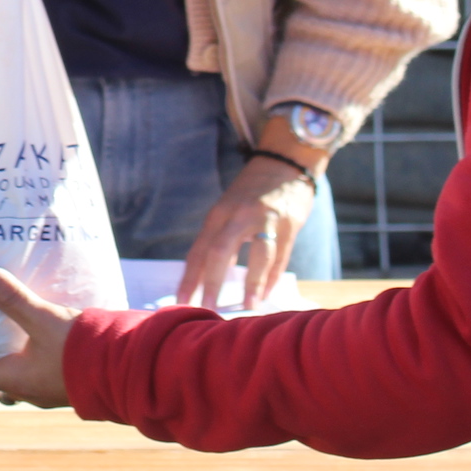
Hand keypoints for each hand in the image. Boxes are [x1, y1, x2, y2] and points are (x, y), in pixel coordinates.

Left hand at [0, 264, 76, 407]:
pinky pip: (27, 365)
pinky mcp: (62, 376)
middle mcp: (23, 388)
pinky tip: (18, 332)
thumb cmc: (83, 350)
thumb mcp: (43, 319)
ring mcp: (44, 385)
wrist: (129, 367)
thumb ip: (11, 297)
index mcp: (11, 379)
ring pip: (5, 370)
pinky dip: (14, 349)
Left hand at [177, 152, 318, 309]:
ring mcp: (266, 219)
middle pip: (220, 251)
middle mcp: (239, 215)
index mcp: (219, 214)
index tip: (181, 303)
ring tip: (248, 306)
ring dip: (252, 283)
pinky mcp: (290, 224)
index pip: (199, 250)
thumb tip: (209, 277)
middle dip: (212, 282)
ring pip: (257, 255)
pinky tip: (267, 295)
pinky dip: (273, 277)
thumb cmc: (250, 191)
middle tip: (208, 308)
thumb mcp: (228, 209)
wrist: (285, 162)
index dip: (189, 278)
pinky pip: (280, 256)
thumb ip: (219, 239)